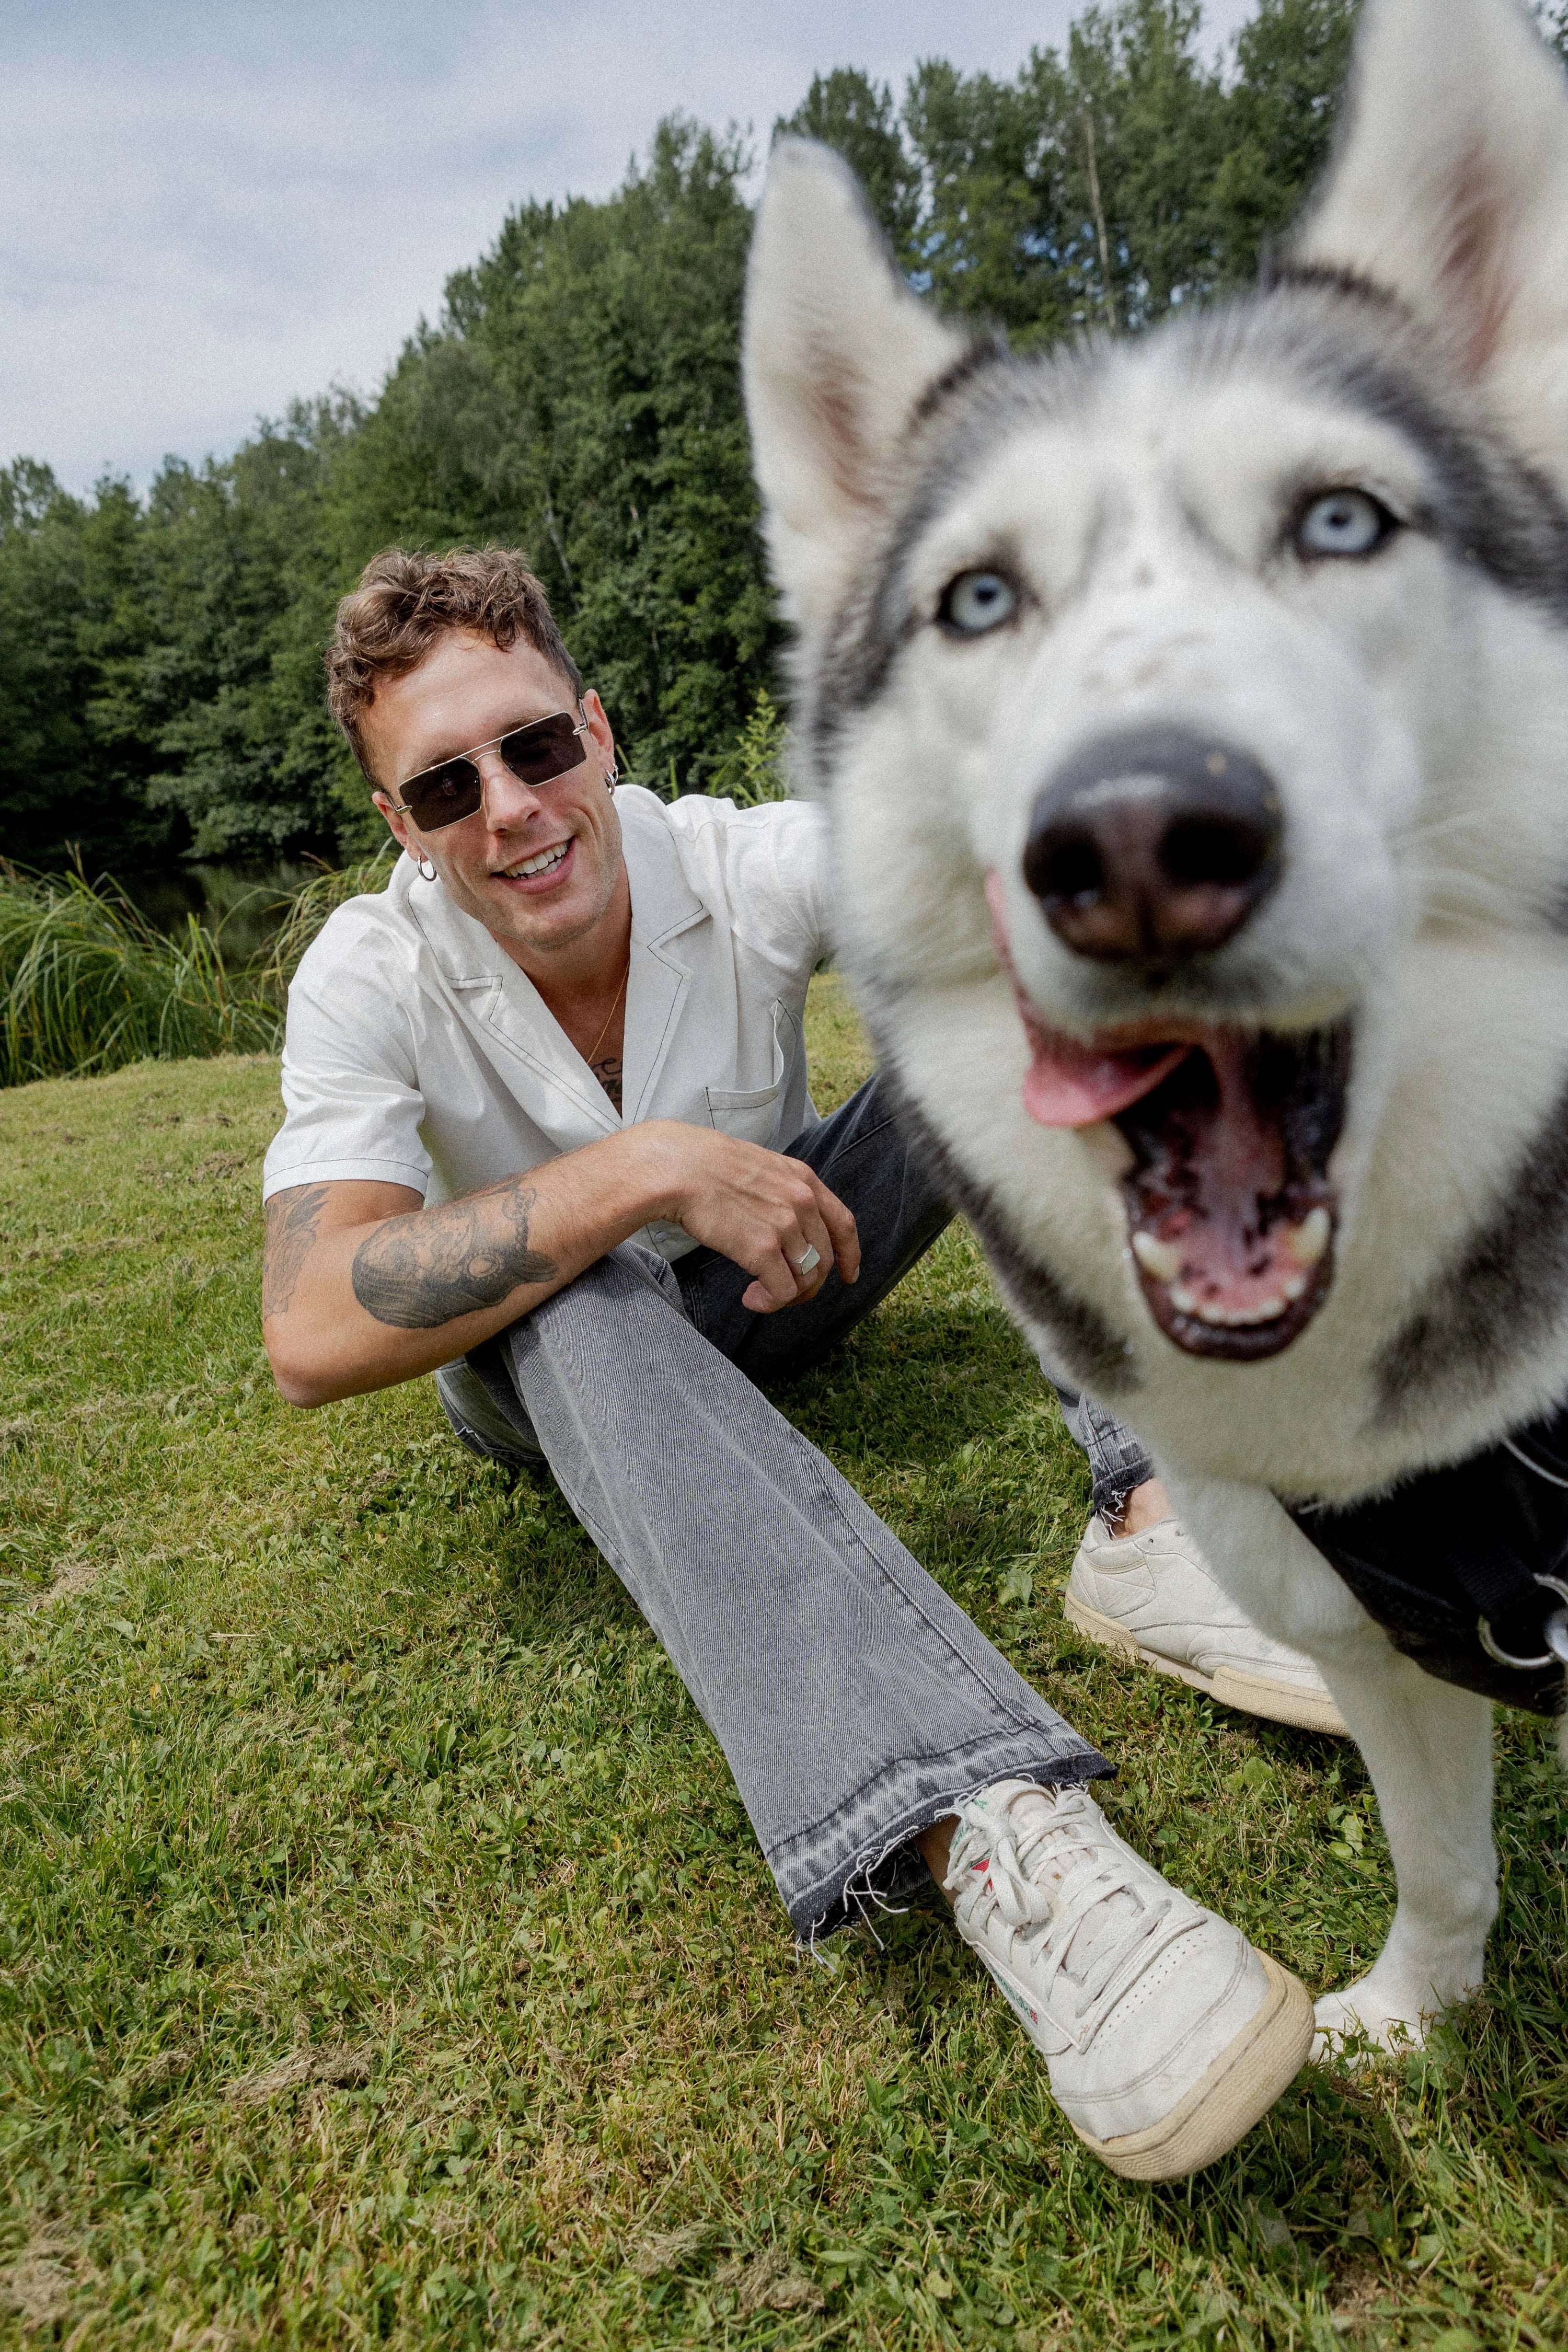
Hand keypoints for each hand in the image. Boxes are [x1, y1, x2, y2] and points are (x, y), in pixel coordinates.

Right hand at [634, 1123, 859, 1311]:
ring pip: (806, 1279)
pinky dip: (769, 1303)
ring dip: (785, 1296)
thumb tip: (786, 1228)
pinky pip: (783, 1291)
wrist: (678, 1168)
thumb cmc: (705, 1167)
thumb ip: (782, 1193)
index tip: (849, 1275)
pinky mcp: (763, 1249)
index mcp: (803, 1179)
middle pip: (824, 1259)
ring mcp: (785, 1225)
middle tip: (782, 1293)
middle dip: (808, 1284)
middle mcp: (802, 1201)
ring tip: (759, 1295)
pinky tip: (750, 1298)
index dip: (850, 1255)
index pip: (843, 1223)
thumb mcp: (761, 1168)